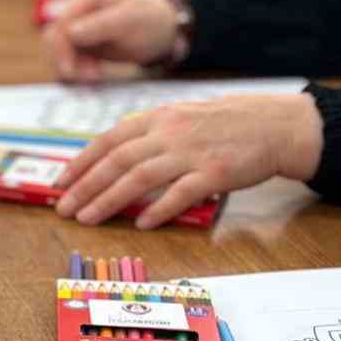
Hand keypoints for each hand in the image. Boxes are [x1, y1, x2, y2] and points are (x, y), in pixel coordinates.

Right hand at [43, 0, 178, 81]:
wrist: (161, 33)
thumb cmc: (150, 21)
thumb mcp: (131, 20)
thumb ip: (102, 24)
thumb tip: (70, 32)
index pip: (62, 22)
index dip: (62, 47)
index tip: (71, 69)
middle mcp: (80, 8)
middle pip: (54, 36)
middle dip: (66, 59)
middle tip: (87, 76)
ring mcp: (79, 24)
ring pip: (56, 48)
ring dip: (71, 65)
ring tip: (94, 74)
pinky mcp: (80, 40)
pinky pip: (66, 56)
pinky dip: (76, 67)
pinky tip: (93, 72)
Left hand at [53, 94, 323, 228]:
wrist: (280, 124)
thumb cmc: (229, 124)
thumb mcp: (183, 116)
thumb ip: (150, 134)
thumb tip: (115, 156)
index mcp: (159, 117)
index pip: (108, 140)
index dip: (80, 163)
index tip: (59, 183)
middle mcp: (170, 132)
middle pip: (116, 161)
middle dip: (85, 187)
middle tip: (63, 209)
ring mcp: (192, 152)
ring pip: (139, 178)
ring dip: (108, 200)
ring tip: (87, 218)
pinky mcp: (215, 172)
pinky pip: (180, 194)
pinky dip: (158, 210)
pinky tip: (141, 224)